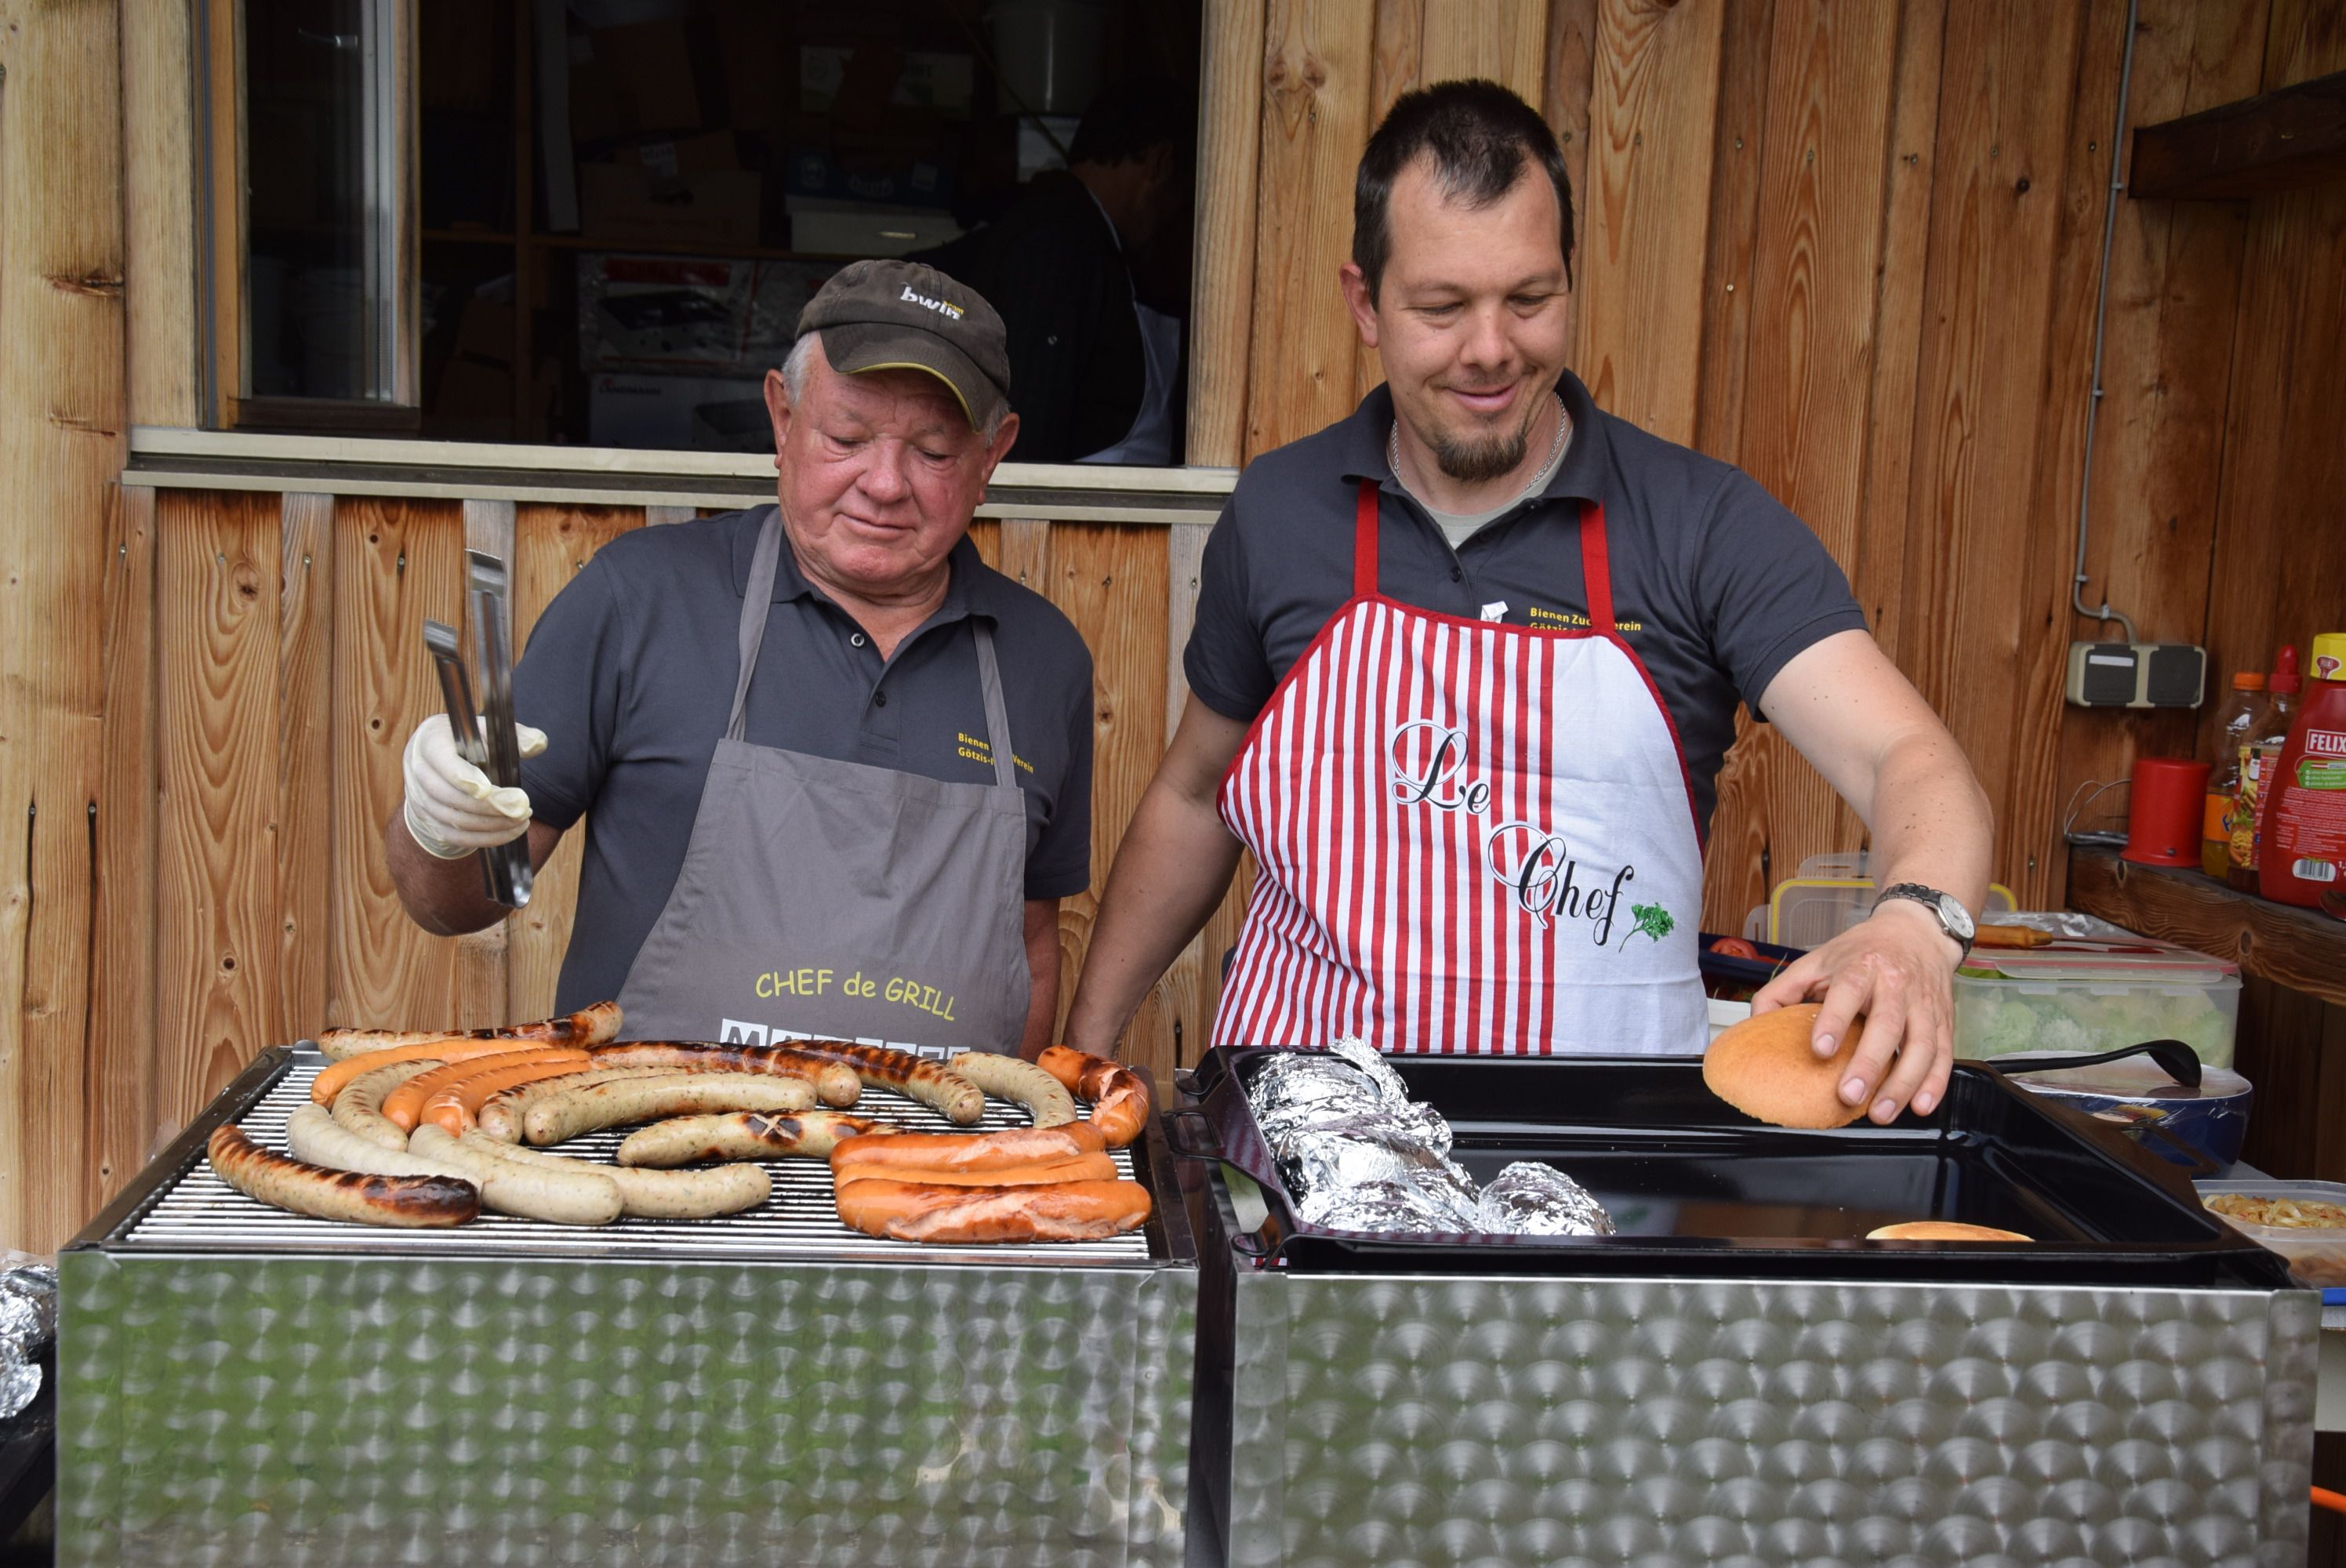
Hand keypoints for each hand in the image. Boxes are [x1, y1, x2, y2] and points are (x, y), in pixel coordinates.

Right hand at [401, 715, 548, 859]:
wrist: (439, 758)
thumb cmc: (468, 741)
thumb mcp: (489, 730)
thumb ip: (516, 735)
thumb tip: (537, 744)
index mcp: (431, 742)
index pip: (442, 762)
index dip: (463, 778)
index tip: (488, 790)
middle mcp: (420, 772)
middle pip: (448, 796)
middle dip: (488, 806)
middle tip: (521, 807)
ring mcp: (421, 799)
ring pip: (453, 820)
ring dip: (491, 824)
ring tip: (522, 818)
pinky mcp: (431, 821)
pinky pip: (456, 837)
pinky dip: (485, 838)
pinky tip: (510, 831)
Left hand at [1749, 898, 1960, 1122]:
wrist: (1916, 932)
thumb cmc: (1862, 950)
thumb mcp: (1816, 960)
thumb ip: (1782, 991)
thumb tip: (1754, 1024)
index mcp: (1860, 966)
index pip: (1848, 991)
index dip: (1834, 1020)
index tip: (1820, 1049)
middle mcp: (1895, 983)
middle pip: (1887, 1024)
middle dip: (1869, 1063)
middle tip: (1849, 1094)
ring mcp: (1923, 1003)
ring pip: (1921, 1045)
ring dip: (1903, 1083)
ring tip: (1881, 1111)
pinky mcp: (1944, 1020)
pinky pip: (1944, 1054)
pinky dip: (1935, 1083)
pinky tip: (1920, 1106)